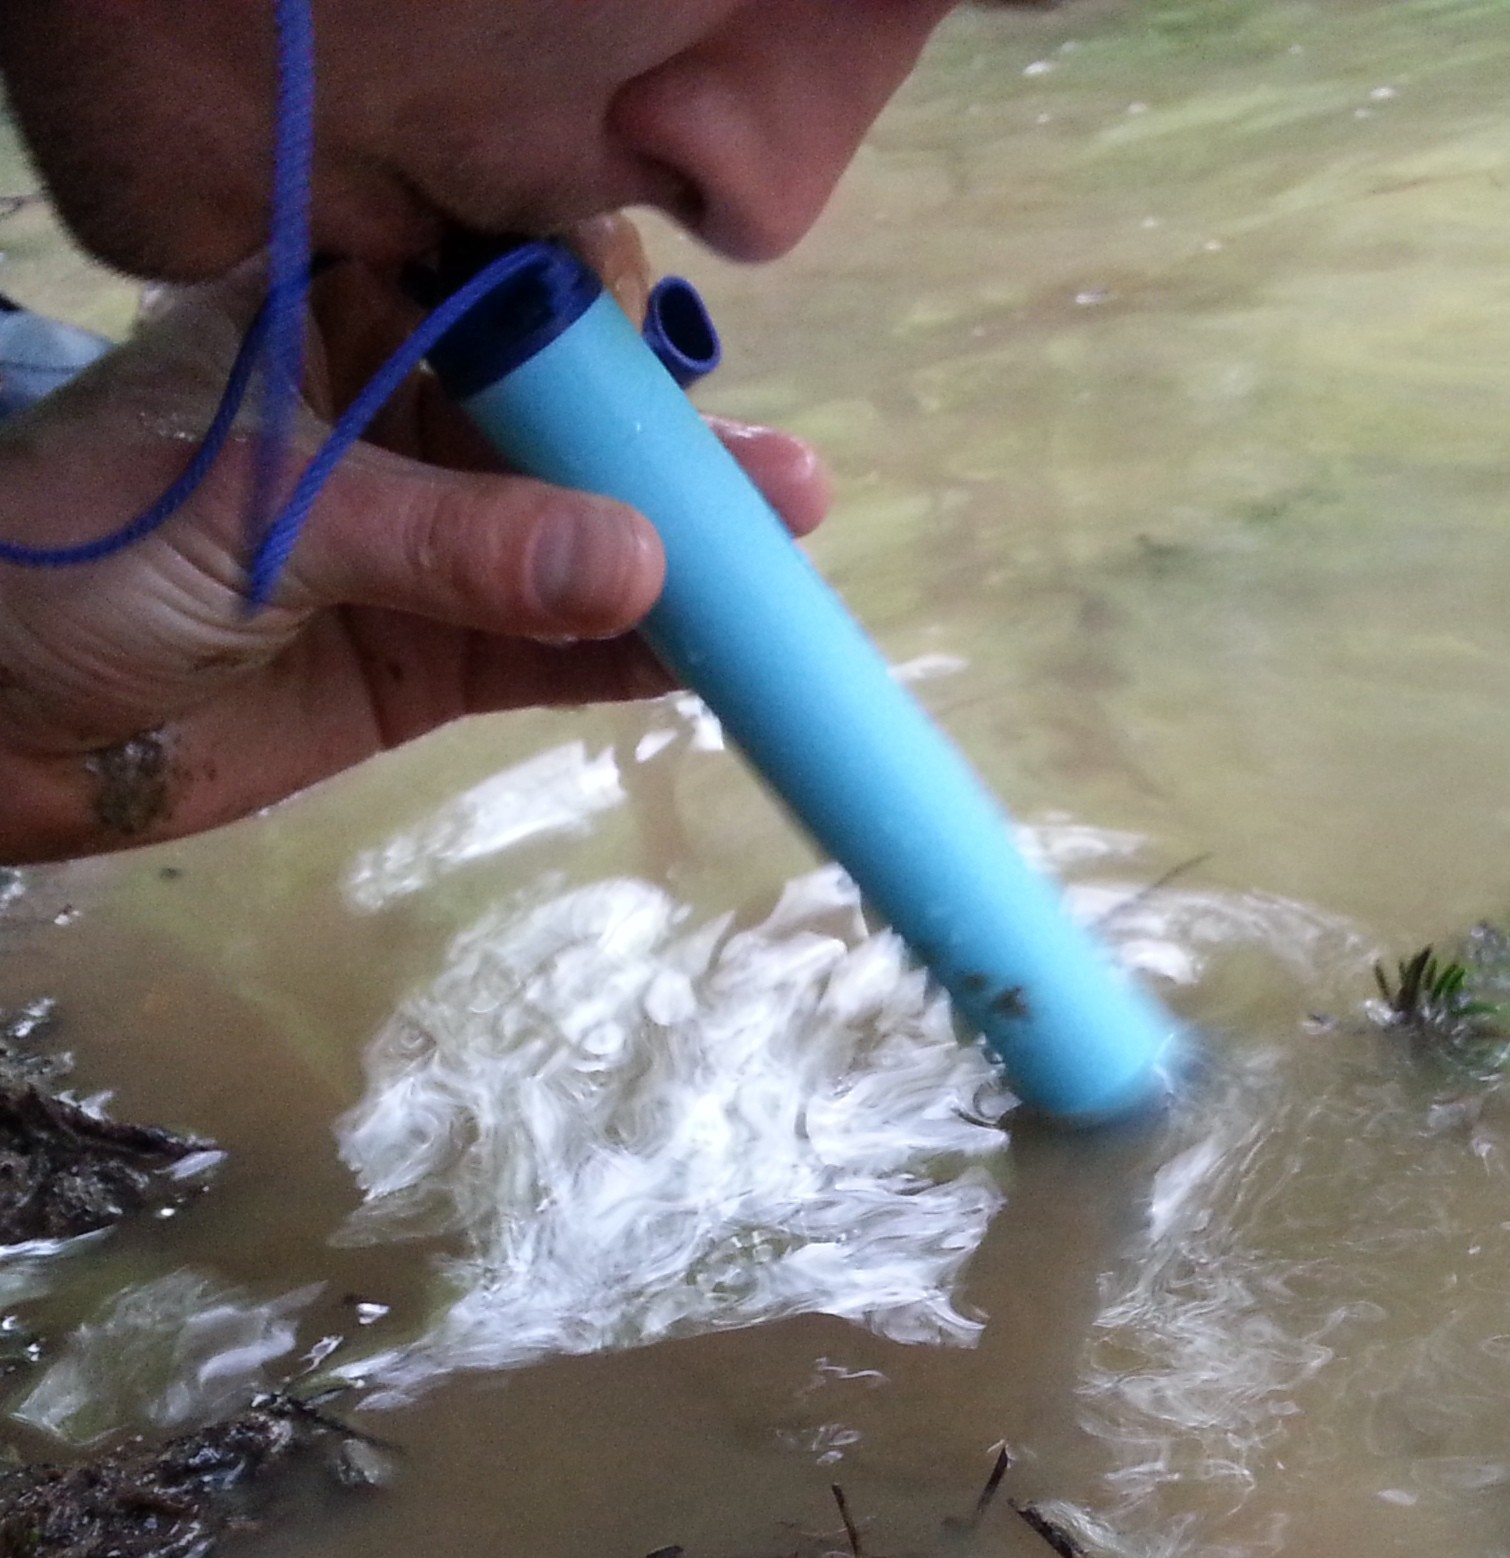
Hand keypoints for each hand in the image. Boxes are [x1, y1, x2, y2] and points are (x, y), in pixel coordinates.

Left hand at [0, 225, 828, 860]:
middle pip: (569, 426)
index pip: (502, 292)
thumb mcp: (263, 522)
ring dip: (682, 561)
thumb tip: (637, 564)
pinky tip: (716, 659)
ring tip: (784, 561)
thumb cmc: (74, 560)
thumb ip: (453, 545)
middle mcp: (400, 423)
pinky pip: (563, 654)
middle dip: (671, 455)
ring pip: (584, 542)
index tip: (670, 374)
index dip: (598, 327)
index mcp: (336, 324)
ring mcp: (431, 549)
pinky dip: (640, 659)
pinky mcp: (437, 663)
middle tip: (775, 489)